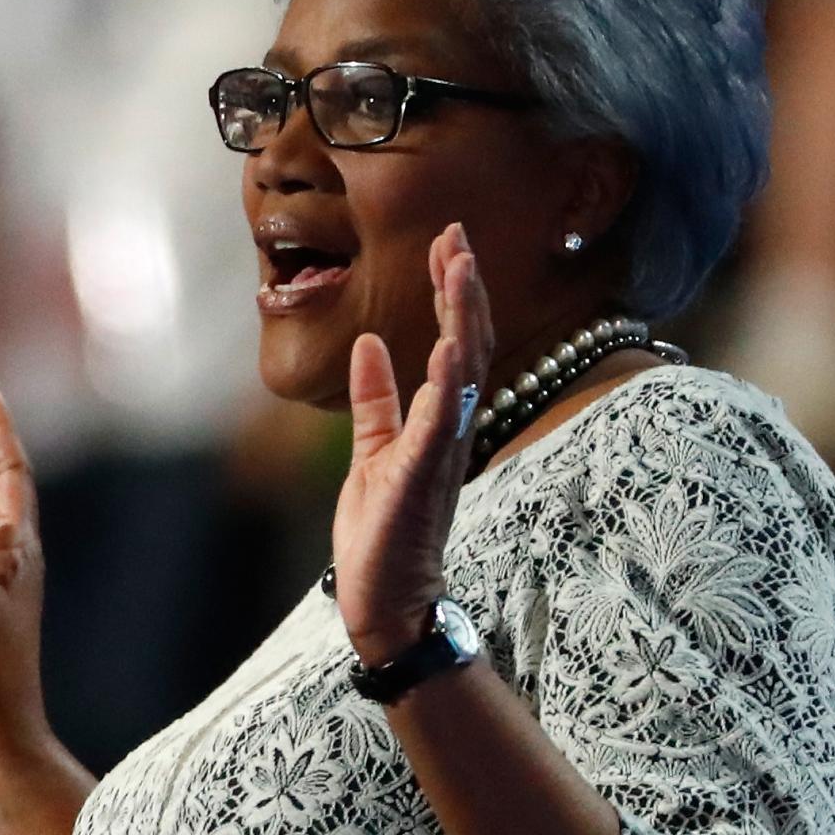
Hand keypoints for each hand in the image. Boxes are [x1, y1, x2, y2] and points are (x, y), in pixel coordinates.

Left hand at [334, 223, 492, 664]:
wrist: (383, 599)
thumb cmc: (383, 532)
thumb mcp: (371, 450)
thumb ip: (375, 399)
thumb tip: (367, 344)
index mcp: (438, 420)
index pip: (452, 342)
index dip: (452, 292)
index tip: (447, 243)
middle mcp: (451, 429)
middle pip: (467, 345)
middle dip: (462, 288)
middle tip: (457, 235)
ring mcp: (441, 452)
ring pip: (463, 372)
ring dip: (461, 319)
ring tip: (458, 268)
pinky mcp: (421, 477)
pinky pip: (440, 422)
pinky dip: (444, 383)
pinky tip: (444, 346)